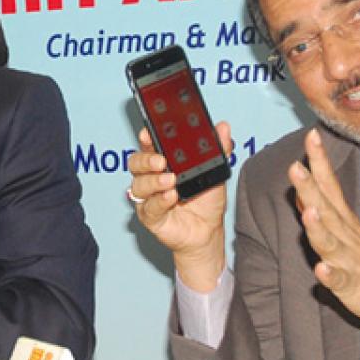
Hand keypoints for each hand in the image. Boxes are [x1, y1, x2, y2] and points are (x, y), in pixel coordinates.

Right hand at [127, 122, 232, 291]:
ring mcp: (148, 198)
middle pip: (135, 163)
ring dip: (153, 181)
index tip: (148, 133)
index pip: (148, 145)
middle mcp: (151, 178)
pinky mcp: (151, 217)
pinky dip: (159, 201)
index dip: (146, 138)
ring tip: (170, 181)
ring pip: (139, 185)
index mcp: (162, 162)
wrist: (209, 231)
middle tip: (161, 161)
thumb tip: (224, 128)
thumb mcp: (214, 172)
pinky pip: (148, 207)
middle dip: (145, 160)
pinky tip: (171, 197)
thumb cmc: (206, 201)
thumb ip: (218, 149)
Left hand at [289, 129, 359, 349]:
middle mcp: (348, 237)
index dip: (320, 162)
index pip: (330, 186)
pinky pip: (341, 282)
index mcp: (345, 223)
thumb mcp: (346, 234)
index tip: (311, 136)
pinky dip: (332, 275)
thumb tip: (303, 194)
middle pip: (326, 209)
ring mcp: (351, 262)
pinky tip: (322, 270)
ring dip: (319, 228)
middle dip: (310, 188)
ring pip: (332, 243)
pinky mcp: (354, 287)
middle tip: (295, 167)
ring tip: (309, 212)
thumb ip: (323, 214)